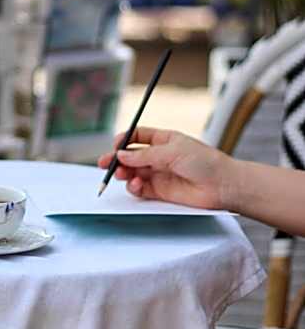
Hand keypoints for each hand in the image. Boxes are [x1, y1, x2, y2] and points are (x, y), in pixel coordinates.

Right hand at [98, 127, 232, 208]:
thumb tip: (121, 155)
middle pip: (131, 156)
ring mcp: (160, 174)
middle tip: (105, 164)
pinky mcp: (161, 192)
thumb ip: (144, 155)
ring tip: (123, 175)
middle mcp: (160, 156)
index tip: (115, 146)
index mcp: (164, 139)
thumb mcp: (171, 151)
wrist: (223, 186)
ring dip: (125, 174)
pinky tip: (138, 185)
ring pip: (133, 173)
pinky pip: (141, 189)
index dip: (124, 140)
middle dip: (117, 159)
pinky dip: (135, 187)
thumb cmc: (204, 162)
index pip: (137, 136)